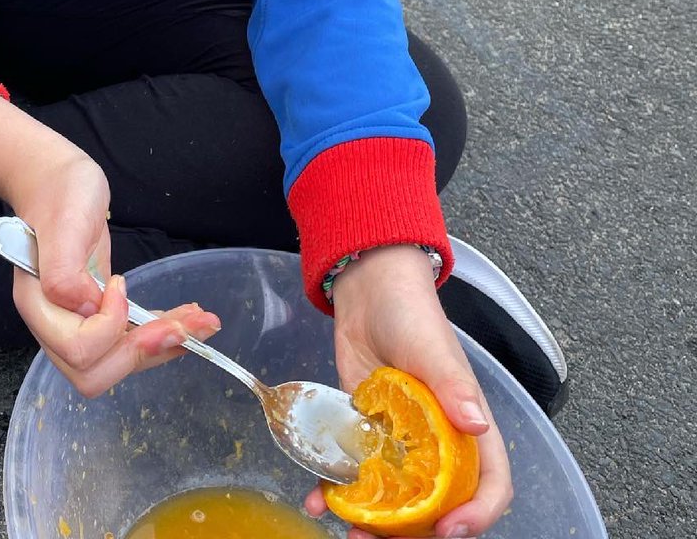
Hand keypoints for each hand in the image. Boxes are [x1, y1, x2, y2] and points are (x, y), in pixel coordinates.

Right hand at [0, 96, 220, 395]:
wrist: (58, 180)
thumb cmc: (60, 194)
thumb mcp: (63, 222)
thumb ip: (63, 272)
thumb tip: (86, 310)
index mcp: (39, 304)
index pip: (77, 350)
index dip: (108, 327)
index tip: (121, 283)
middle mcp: (54, 323)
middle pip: (95, 374)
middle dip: (143, 354)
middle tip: (181, 326)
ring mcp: (76, 322)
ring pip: (119, 362)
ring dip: (163, 346)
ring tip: (203, 324)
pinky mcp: (99, 314)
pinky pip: (129, 340)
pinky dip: (162, 335)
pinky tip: (187, 322)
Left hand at [303, 245, 511, 538]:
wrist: (366, 291)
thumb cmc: (412, 315)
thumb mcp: (434, 349)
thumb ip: (453, 386)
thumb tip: (477, 424)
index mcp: (468, 428)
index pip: (489, 484)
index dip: (477, 514)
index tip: (448, 530)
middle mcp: (437, 443)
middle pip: (437, 504)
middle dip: (414, 532)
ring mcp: (399, 442)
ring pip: (394, 499)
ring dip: (373, 524)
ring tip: (346, 533)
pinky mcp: (365, 432)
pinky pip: (356, 473)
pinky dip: (338, 492)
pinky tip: (317, 499)